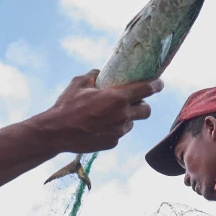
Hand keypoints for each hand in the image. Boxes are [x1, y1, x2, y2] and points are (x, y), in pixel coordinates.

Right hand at [39, 70, 162, 152]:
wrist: (56, 132)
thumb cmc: (67, 105)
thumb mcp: (79, 83)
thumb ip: (93, 76)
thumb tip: (99, 73)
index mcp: (118, 98)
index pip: (147, 90)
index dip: (156, 85)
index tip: (159, 83)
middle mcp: (123, 115)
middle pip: (146, 111)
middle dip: (143, 105)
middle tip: (134, 102)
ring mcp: (119, 131)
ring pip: (130, 123)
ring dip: (126, 117)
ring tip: (109, 114)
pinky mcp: (112, 143)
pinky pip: (118, 133)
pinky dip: (113, 129)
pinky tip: (99, 126)